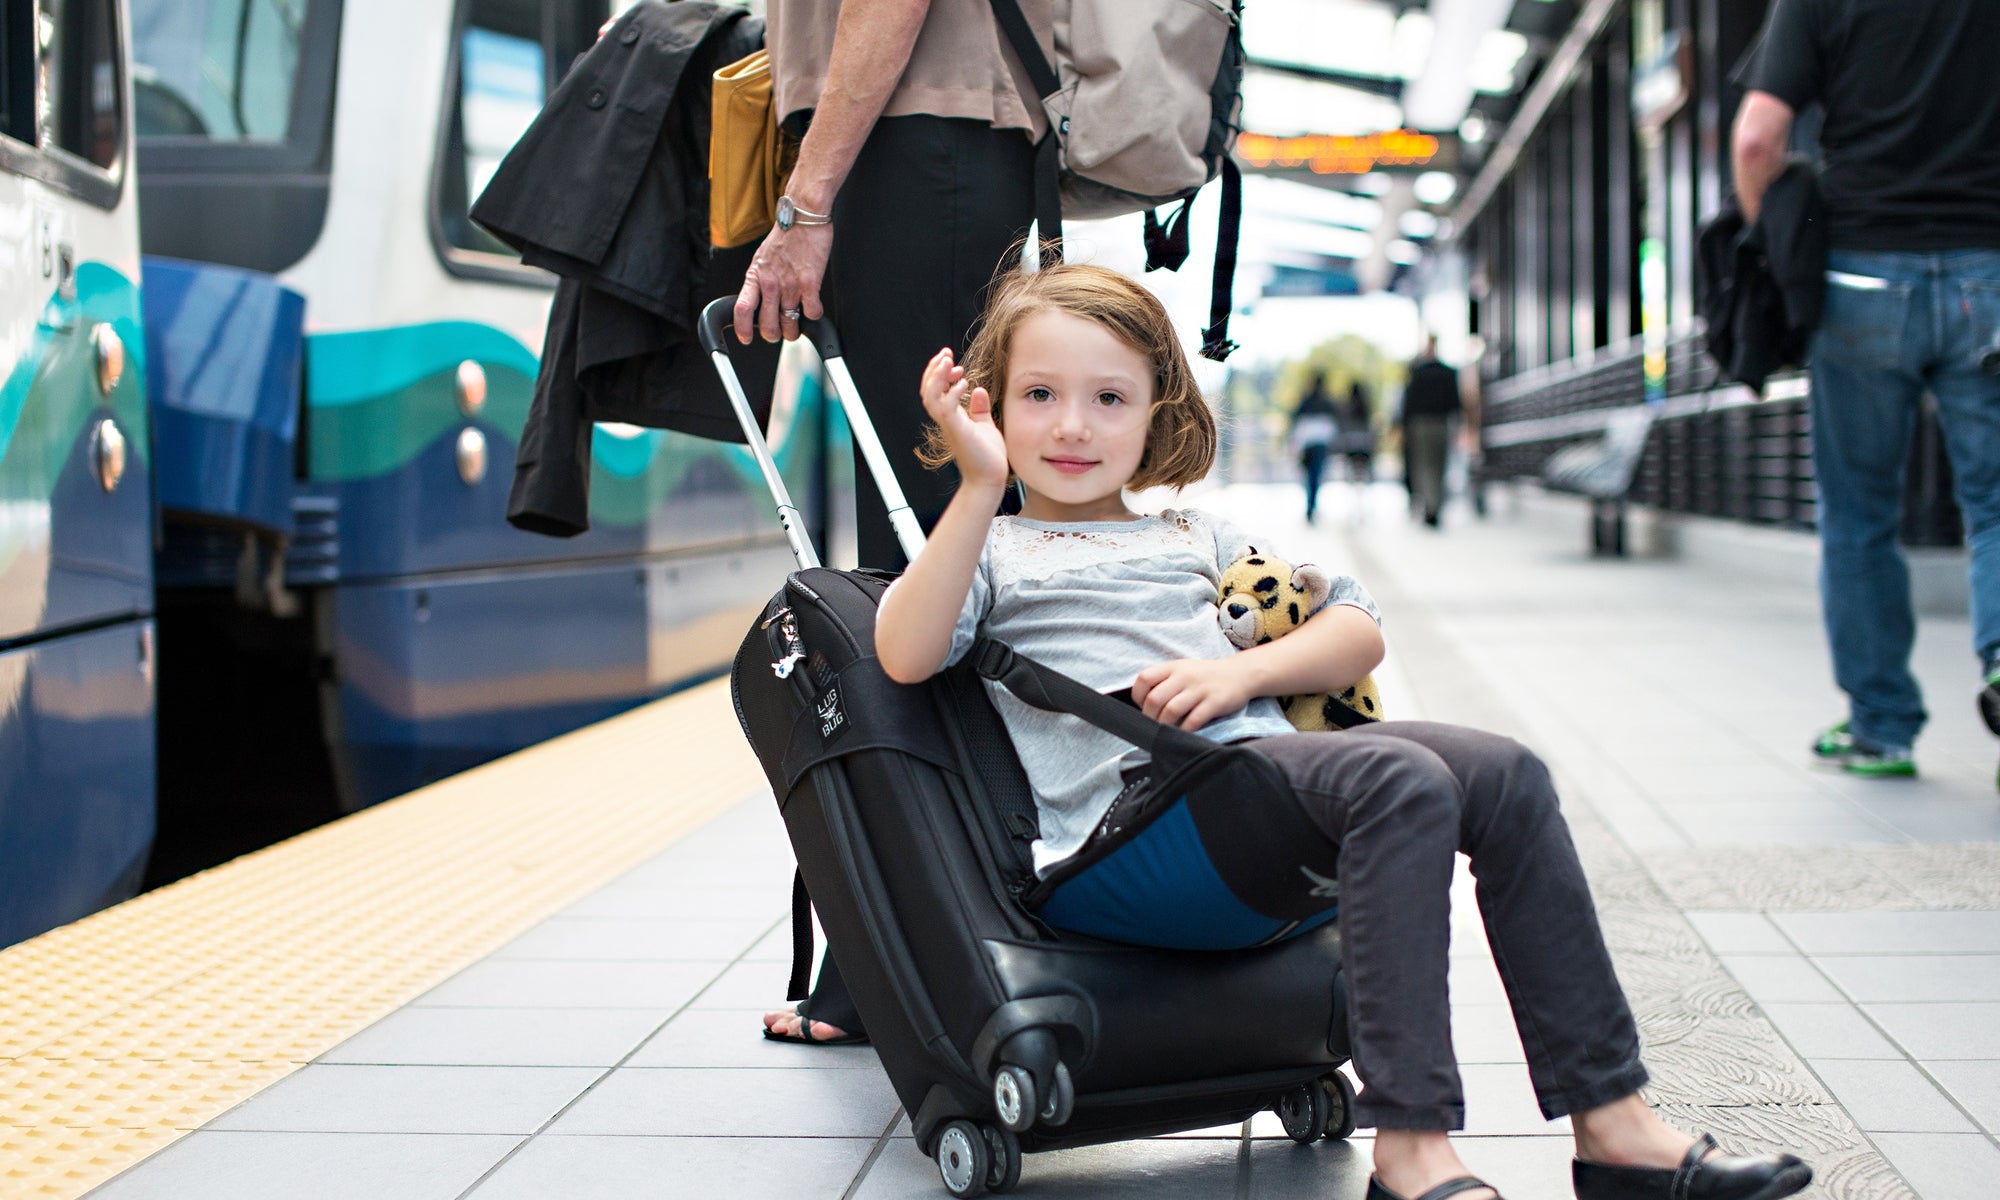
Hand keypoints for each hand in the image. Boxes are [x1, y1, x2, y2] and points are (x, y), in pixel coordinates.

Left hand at [733, 222, 834, 343]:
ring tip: (797, 327)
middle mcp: (770, 283)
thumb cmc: (786, 236)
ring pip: (790, 323)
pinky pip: (812, 312)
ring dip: (794, 330)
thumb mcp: (762, 258)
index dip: (743, 329)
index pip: (742, 310)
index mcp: (755, 276)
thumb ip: (760, 280)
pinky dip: (814, 316)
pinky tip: (813, 309)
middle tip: (779, 333)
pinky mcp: (810, 283)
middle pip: (768, 324)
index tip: (747, 338)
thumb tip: (760, 299)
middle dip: (774, 336)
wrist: (802, 216)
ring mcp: (790, 284)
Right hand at [920, 348, 1008, 488]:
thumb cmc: (988, 458)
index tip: (951, 360)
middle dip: (934, 369)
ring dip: (938, 377)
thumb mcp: (985, 426)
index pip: (935, 390)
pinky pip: (946, 409)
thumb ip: (979, 409)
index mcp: (951, 418)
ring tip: (949, 362)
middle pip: (927, 390)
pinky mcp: (958, 431)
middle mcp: (946, 420)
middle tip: (945, 354)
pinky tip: (964, 383)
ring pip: (930, 397)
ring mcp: (950, 425)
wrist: (989, 480)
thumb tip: (977, 391)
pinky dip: (952, 393)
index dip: (939, 373)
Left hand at [1132, 657, 1254, 731]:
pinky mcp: (1215, 702)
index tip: (1143, 706)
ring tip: (1167, 731)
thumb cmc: (1206, 676)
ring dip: (1165, 726)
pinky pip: (1193, 720)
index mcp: (1173, 667)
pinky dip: (1185, 731)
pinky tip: (1184, 733)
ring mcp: (1200, 689)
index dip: (1138, 697)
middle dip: (1150, 717)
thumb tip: (1143, 704)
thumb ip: (1164, 681)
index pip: (1144, 679)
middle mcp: (1184, 676)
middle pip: (1155, 699)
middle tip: (1154, 724)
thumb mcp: (1183, 670)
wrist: (1241, 674)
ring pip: (1171, 711)